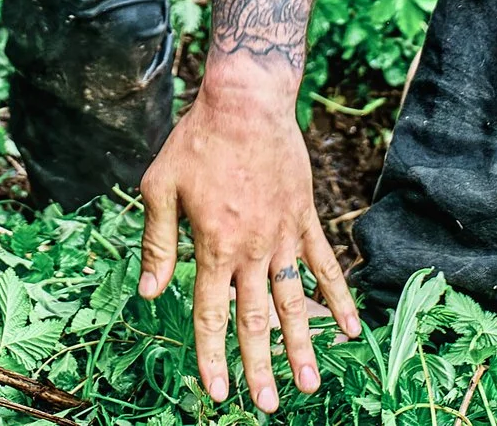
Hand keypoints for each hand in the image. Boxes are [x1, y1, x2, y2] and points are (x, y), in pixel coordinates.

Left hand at [138, 62, 359, 412]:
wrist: (245, 101)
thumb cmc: (197, 141)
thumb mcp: (160, 188)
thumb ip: (157, 243)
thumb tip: (148, 293)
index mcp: (213, 246)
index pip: (212, 314)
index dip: (213, 355)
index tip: (217, 391)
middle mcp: (251, 248)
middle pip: (256, 318)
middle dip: (259, 366)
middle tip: (266, 405)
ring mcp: (283, 234)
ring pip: (294, 300)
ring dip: (301, 344)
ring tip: (309, 384)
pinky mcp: (304, 217)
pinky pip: (324, 263)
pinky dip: (336, 296)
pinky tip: (348, 328)